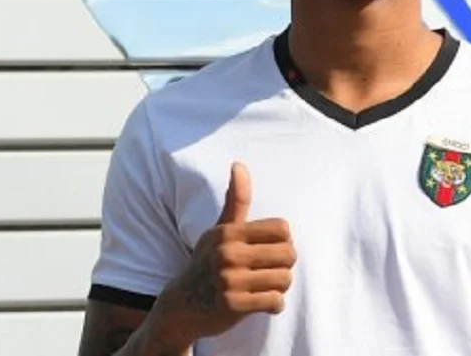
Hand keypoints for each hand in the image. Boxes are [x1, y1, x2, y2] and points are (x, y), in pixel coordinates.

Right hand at [151, 162, 295, 344]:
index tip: (271, 250)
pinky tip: (262, 302)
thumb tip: (239, 164)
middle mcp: (228, 254)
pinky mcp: (233, 306)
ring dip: (280, 287)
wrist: (181, 306)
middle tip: (271, 271)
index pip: (283, 229)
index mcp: (228, 233)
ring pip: (284, 280)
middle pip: (289, 254)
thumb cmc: (206, 263)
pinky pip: (275, 302)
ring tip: (265, 286)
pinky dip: (274, 305)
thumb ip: (235, 200)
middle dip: (285, 265)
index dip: (284, 241)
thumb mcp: (218, 230)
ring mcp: (229, 281)